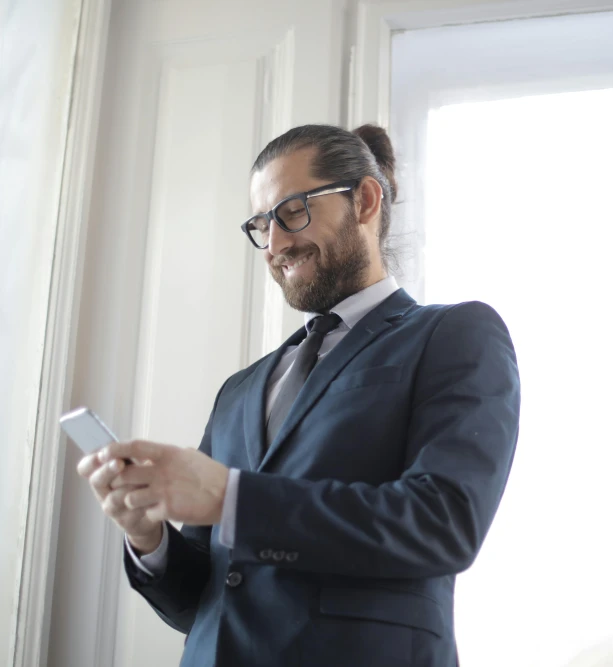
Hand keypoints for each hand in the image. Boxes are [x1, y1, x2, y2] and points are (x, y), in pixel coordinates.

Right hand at [77, 453, 162, 553]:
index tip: (102, 454)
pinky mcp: (126, 522)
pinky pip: (133, 511)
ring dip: (130, 486)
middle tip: (119, 462)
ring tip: (144, 479)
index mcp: (102, 474)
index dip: (91, 461)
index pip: (86, 467)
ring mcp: (113, 509)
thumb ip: (129, 453)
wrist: (157, 506)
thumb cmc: (144, 478)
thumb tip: (122, 446)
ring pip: (115, 497)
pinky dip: (144, 501)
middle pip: (97, 481)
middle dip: (108, 470)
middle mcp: (103, 492)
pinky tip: (153, 494)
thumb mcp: (137, 462)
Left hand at [100, 440, 229, 525]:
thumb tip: (156, 454)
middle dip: (116, 482)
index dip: (115, 449)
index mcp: (167, 453)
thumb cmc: (210, 474)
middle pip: (125, 474)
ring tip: (137, 504)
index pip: (134, 447)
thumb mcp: (189, 456)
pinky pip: (145, 514)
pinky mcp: (168, 509)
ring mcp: (164, 490)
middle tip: (116, 487)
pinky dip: (146, 516)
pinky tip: (154, 514)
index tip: (103, 453)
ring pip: (130, 497)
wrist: (228, 495)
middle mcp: (163, 470)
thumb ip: (170, 455)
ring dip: (129, 502)